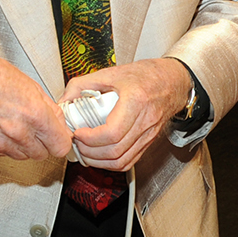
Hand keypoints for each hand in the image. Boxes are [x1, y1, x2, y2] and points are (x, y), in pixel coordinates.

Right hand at [0, 46, 72, 160]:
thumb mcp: (31, 85)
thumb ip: (50, 109)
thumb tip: (61, 124)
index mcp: (34, 114)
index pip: (60, 146)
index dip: (61, 140)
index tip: (58, 136)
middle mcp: (18, 131)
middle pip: (43, 154)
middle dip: (44, 143)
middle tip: (37, 129)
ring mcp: (0, 142)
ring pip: (24, 156)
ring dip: (25, 146)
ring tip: (17, 125)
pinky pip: (5, 154)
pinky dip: (6, 146)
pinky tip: (2, 129)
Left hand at [61, 58, 191, 171]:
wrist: (173, 81)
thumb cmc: (147, 75)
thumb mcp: (111, 73)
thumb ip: (83, 85)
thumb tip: (64, 101)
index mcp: (136, 101)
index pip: (112, 133)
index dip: (90, 139)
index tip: (78, 133)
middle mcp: (145, 121)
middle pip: (115, 151)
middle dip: (89, 152)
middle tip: (77, 143)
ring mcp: (148, 134)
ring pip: (122, 161)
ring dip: (99, 161)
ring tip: (86, 151)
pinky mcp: (149, 142)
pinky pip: (130, 161)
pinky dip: (112, 163)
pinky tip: (101, 155)